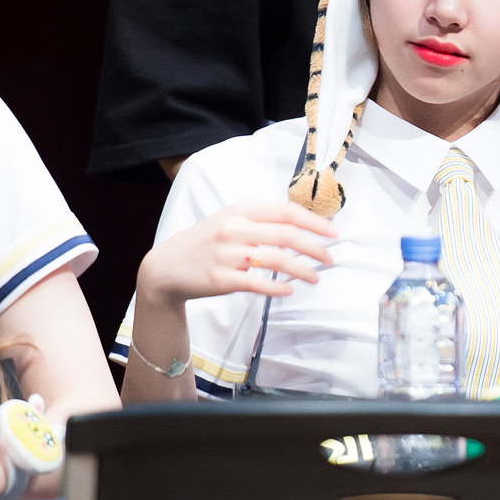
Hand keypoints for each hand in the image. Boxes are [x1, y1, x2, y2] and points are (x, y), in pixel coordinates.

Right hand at [137, 201, 336, 305]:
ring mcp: (227, 255)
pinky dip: (278, 287)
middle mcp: (234, 229)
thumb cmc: (204, 243)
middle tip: (330, 257)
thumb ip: (259, 220)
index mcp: (239, 210)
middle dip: (315, 247)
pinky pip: (258, 284)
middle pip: (286, 235)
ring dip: (302, 270)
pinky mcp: (221, 279)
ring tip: (315, 277)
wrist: (165, 267)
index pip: (285, 211)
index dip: (313, 221)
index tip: (333, 231)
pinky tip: (289, 289)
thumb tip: (300, 225)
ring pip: (276, 260)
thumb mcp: (228, 220)